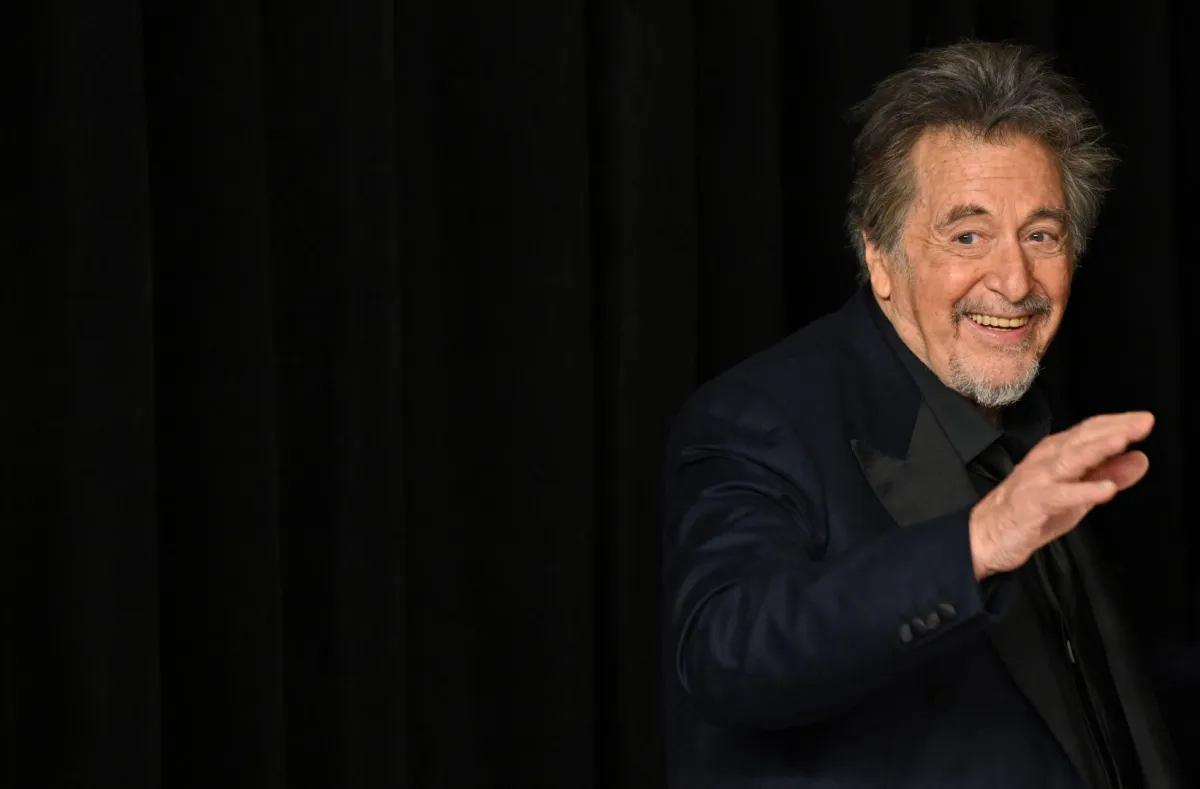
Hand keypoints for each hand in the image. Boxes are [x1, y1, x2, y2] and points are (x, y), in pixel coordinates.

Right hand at [968, 411, 1153, 579]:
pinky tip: (1105, 490)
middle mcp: (1046, 460)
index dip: (1117, 423)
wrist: (986, 535)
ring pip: (1069, 459)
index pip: (1089, 431)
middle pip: (1082, 439)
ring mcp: (1037, 480)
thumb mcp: (1078, 494)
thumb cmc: (1031, 512)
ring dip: (1097, 449)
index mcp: (1056, 454)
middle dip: (1114, 429)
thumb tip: (1140, 459)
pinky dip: (1083, 491)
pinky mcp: (1031, 502)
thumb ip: (1107, 475)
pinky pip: (1060, 495)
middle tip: (1144, 422)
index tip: (1144, 420)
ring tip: (1122, 441)